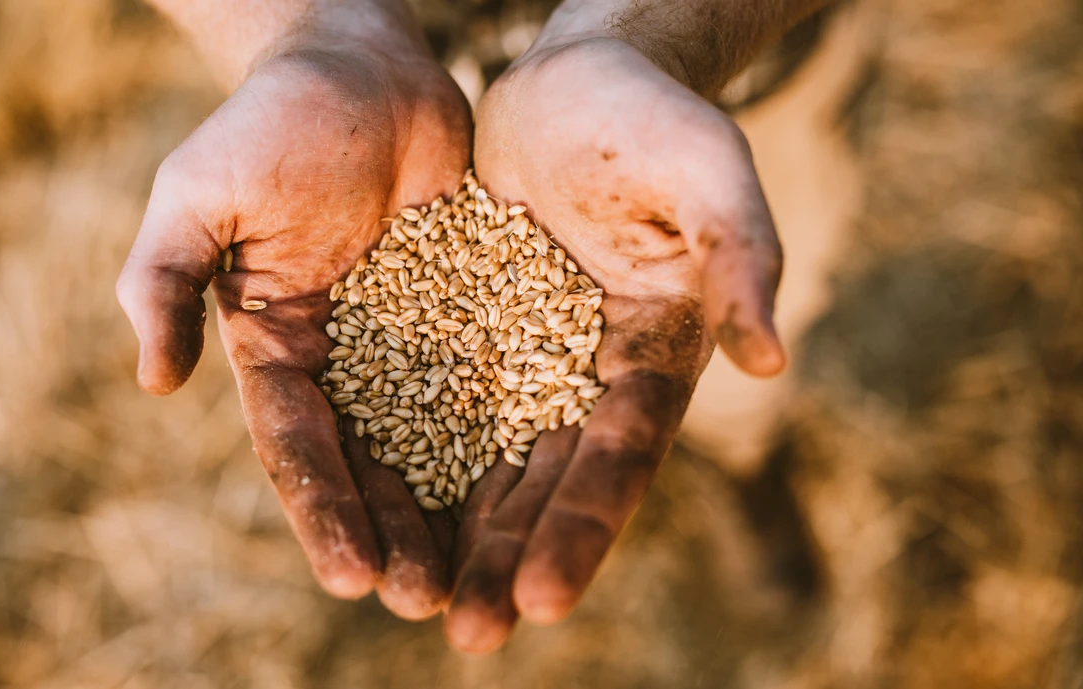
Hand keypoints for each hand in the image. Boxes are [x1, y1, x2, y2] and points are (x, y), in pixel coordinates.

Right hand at [116, 32, 471, 618]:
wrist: (360, 64)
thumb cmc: (268, 120)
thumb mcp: (196, 193)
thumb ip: (165, 282)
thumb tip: (152, 385)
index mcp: (277, 348)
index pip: (297, 448)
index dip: (322, 513)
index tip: (350, 575)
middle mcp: (347, 360)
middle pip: (372, 465)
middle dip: (396, 535)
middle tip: (430, 603)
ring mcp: (414, 340)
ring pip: (440, 440)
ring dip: (457, 513)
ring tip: (486, 579)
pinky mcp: (475, 311)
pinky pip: (499, 379)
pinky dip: (517, 436)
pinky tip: (545, 488)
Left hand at [444, 36, 785, 650]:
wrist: (576, 77)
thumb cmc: (655, 117)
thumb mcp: (709, 169)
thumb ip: (742, 252)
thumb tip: (771, 360)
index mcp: (656, 351)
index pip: (620, 455)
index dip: (584, 526)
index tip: (542, 599)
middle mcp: (588, 370)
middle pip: (549, 481)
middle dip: (512, 558)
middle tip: (468, 634)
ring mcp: (526, 353)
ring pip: (485, 457)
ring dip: (455, 532)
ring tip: (412, 603)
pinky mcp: (467, 326)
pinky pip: (430, 397)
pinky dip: (406, 455)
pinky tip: (372, 510)